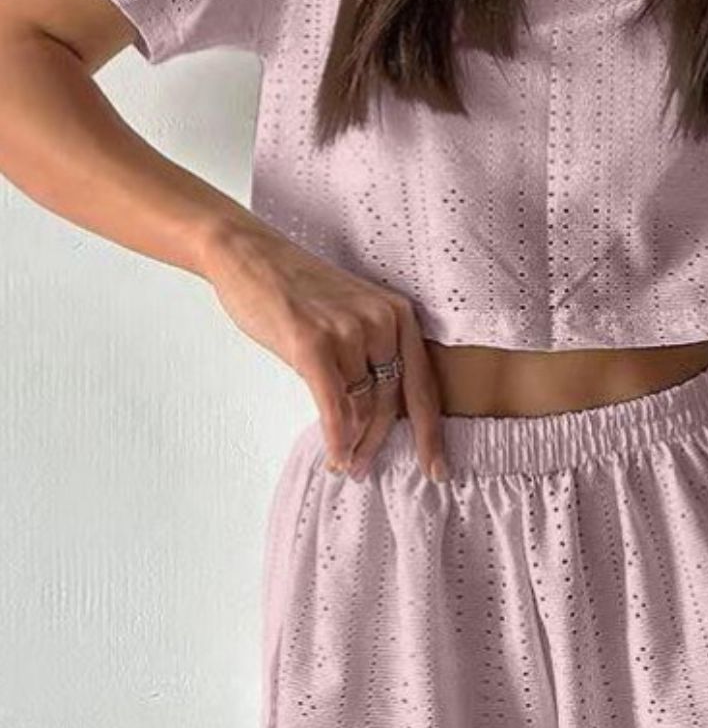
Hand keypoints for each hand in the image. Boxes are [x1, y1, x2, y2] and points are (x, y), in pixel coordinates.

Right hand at [200, 218, 446, 482]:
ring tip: (344, 463)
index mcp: (398, 314)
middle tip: (365, 470)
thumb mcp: (352, 316)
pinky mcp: (314, 343)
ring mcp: (349, 331)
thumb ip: (372, 356)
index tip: (437, 469)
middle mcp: (382, 321)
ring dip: (352, 443)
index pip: (423, 385)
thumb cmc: (297, 291)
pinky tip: (336, 458)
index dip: (431, 433)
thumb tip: (375, 419)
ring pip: (360, 407)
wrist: (249, 256)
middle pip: (391, 402)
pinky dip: (337, 438)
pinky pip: (335, 406)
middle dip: (379, 442)